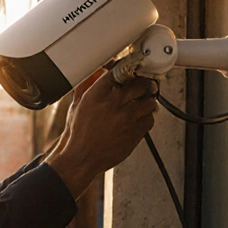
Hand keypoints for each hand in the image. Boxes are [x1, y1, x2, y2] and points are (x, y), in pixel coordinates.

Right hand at [45, 70, 157, 196]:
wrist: (82, 157)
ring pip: (149, 101)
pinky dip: (147, 118)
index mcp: (96, 94)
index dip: (128, 69)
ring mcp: (126, 118)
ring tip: (144, 104)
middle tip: (143, 86)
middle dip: (143, 84)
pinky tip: (140, 120)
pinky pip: (150, 119)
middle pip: (139, 84)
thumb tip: (94, 73)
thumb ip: (86, 87)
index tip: (132, 70)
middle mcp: (113, 103)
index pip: (119, 71)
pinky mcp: (135, 132)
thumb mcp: (77, 106)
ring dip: (148, 101)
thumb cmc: (79, 134)